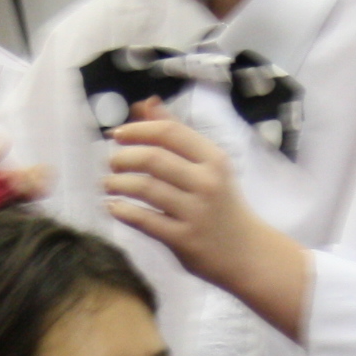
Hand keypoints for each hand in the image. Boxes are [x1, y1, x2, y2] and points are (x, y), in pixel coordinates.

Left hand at [105, 103, 309, 336]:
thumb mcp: (208, 165)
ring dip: (118, 183)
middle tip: (111, 162)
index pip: (169, 133)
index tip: (117, 135)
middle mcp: (206, 182)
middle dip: (123, 157)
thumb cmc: (222, 204)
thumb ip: (176, 134)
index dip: (137, 130)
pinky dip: (123, 211)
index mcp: (213, 159)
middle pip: (153, 159)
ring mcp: (195, 212)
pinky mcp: (184, 239)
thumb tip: (146, 103)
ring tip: (109, 184)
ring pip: (145, 189)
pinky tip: (114, 206)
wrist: (246, 253)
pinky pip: (145, 221)